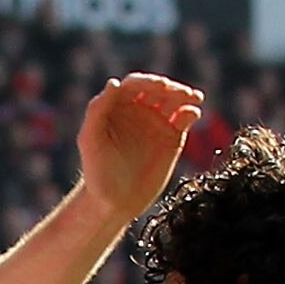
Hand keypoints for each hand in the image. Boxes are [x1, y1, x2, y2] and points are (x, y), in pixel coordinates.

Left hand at [76, 73, 205, 222]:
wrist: (114, 201)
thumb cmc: (97, 172)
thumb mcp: (90, 140)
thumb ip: (98, 110)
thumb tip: (114, 82)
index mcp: (117, 105)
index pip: (135, 84)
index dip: (148, 82)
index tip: (160, 86)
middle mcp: (139, 109)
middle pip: (158, 89)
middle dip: (170, 87)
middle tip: (180, 93)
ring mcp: (157, 121)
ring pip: (174, 101)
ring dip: (185, 96)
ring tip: (194, 98)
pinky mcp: (173, 136)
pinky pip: (184, 118)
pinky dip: (190, 113)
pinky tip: (193, 114)